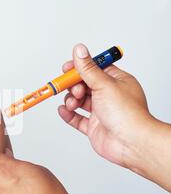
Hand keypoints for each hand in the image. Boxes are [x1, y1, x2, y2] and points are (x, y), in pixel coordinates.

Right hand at [58, 44, 156, 173]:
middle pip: (84, 85)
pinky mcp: (94, 127)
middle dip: (73, 86)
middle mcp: (109, 96)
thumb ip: (88, 68)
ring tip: (73, 103)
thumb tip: (79, 50)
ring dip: (71, 100)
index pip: (95, 69)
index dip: (80, 68)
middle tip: (69, 88)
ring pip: (79, 102)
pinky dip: (68, 114)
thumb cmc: (127, 114)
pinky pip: (77, 119)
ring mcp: (101, 112)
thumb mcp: (104, 84)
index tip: (67, 68)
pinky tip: (64, 111)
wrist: (131, 143)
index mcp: (116, 81)